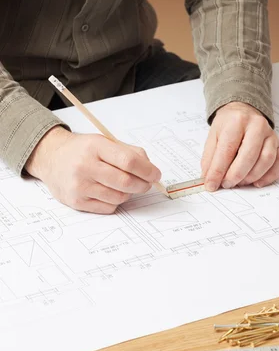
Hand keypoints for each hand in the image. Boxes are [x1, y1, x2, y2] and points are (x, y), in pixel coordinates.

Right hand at [25, 127, 160, 213]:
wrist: (51, 158)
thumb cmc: (81, 151)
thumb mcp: (103, 142)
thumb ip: (128, 152)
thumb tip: (149, 168)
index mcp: (95, 147)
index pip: (128, 161)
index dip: (147, 170)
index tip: (155, 175)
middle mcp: (85, 166)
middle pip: (126, 182)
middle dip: (143, 185)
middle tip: (146, 184)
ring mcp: (80, 185)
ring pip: (119, 197)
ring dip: (128, 194)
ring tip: (123, 185)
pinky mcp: (77, 201)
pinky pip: (108, 208)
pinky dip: (114, 202)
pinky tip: (108, 192)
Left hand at [201, 102, 278, 191]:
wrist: (244, 112)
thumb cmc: (229, 126)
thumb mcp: (213, 136)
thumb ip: (210, 159)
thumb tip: (209, 181)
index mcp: (237, 121)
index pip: (227, 150)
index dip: (218, 171)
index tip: (211, 185)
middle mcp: (257, 125)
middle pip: (249, 155)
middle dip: (236, 175)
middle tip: (227, 184)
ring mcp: (271, 135)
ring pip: (266, 160)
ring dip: (252, 176)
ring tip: (240, 182)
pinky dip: (269, 177)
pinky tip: (257, 183)